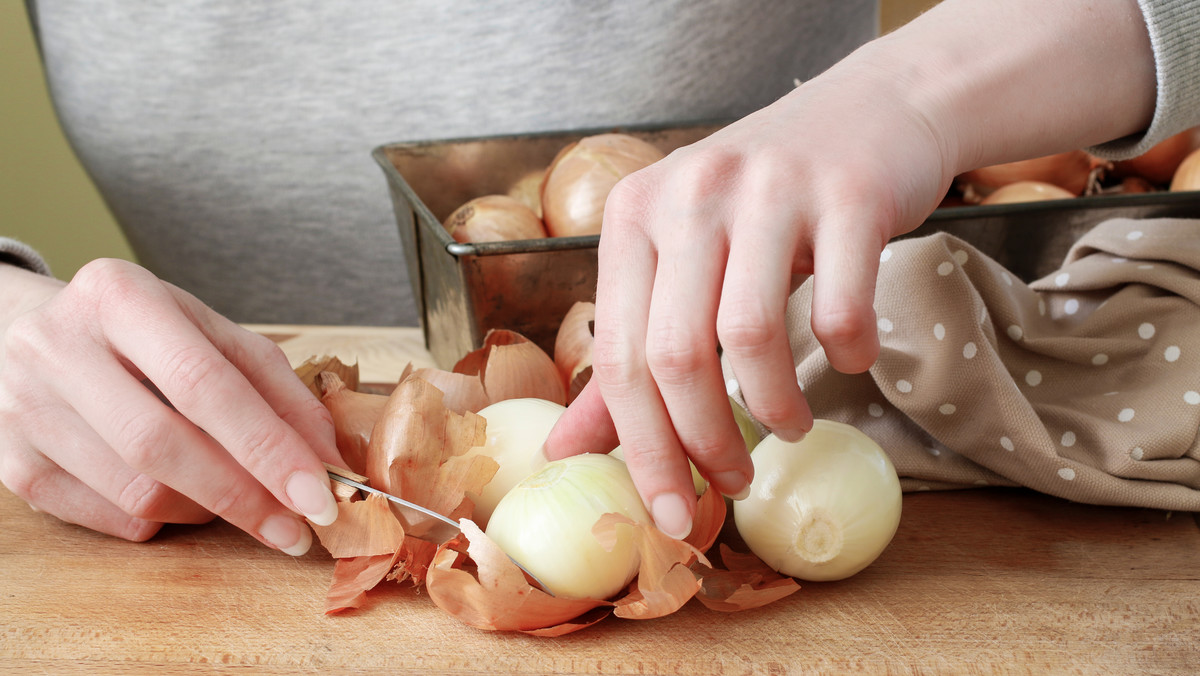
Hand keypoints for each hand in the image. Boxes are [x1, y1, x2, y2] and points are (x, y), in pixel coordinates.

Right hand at [0, 260, 340, 554]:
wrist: (21, 335)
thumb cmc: (138, 335)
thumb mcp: (207, 334)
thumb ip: (275, 387)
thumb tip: (326, 458)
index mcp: (120, 296)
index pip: (205, 383)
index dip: (268, 448)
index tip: (318, 494)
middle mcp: (58, 346)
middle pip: (164, 445)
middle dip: (245, 496)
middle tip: (298, 528)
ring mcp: (26, 408)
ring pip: (138, 492)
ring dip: (209, 510)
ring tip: (239, 499)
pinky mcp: (12, 465)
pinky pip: (111, 518)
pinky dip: (164, 519)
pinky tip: (181, 495)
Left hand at [545, 60, 954, 537]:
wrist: (868, 113)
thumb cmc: (764, 203)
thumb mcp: (682, 261)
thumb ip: (628, 353)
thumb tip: (568, 449)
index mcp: (633, 216)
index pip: (618, 356)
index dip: (641, 450)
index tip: (669, 514)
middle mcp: (689, 196)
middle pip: (675, 357)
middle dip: (704, 445)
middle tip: (734, 481)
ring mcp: (767, 189)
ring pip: (750, 337)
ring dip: (773, 408)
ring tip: (788, 424)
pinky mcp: (845, 195)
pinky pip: (839, 306)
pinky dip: (846, 355)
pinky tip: (849, 360)